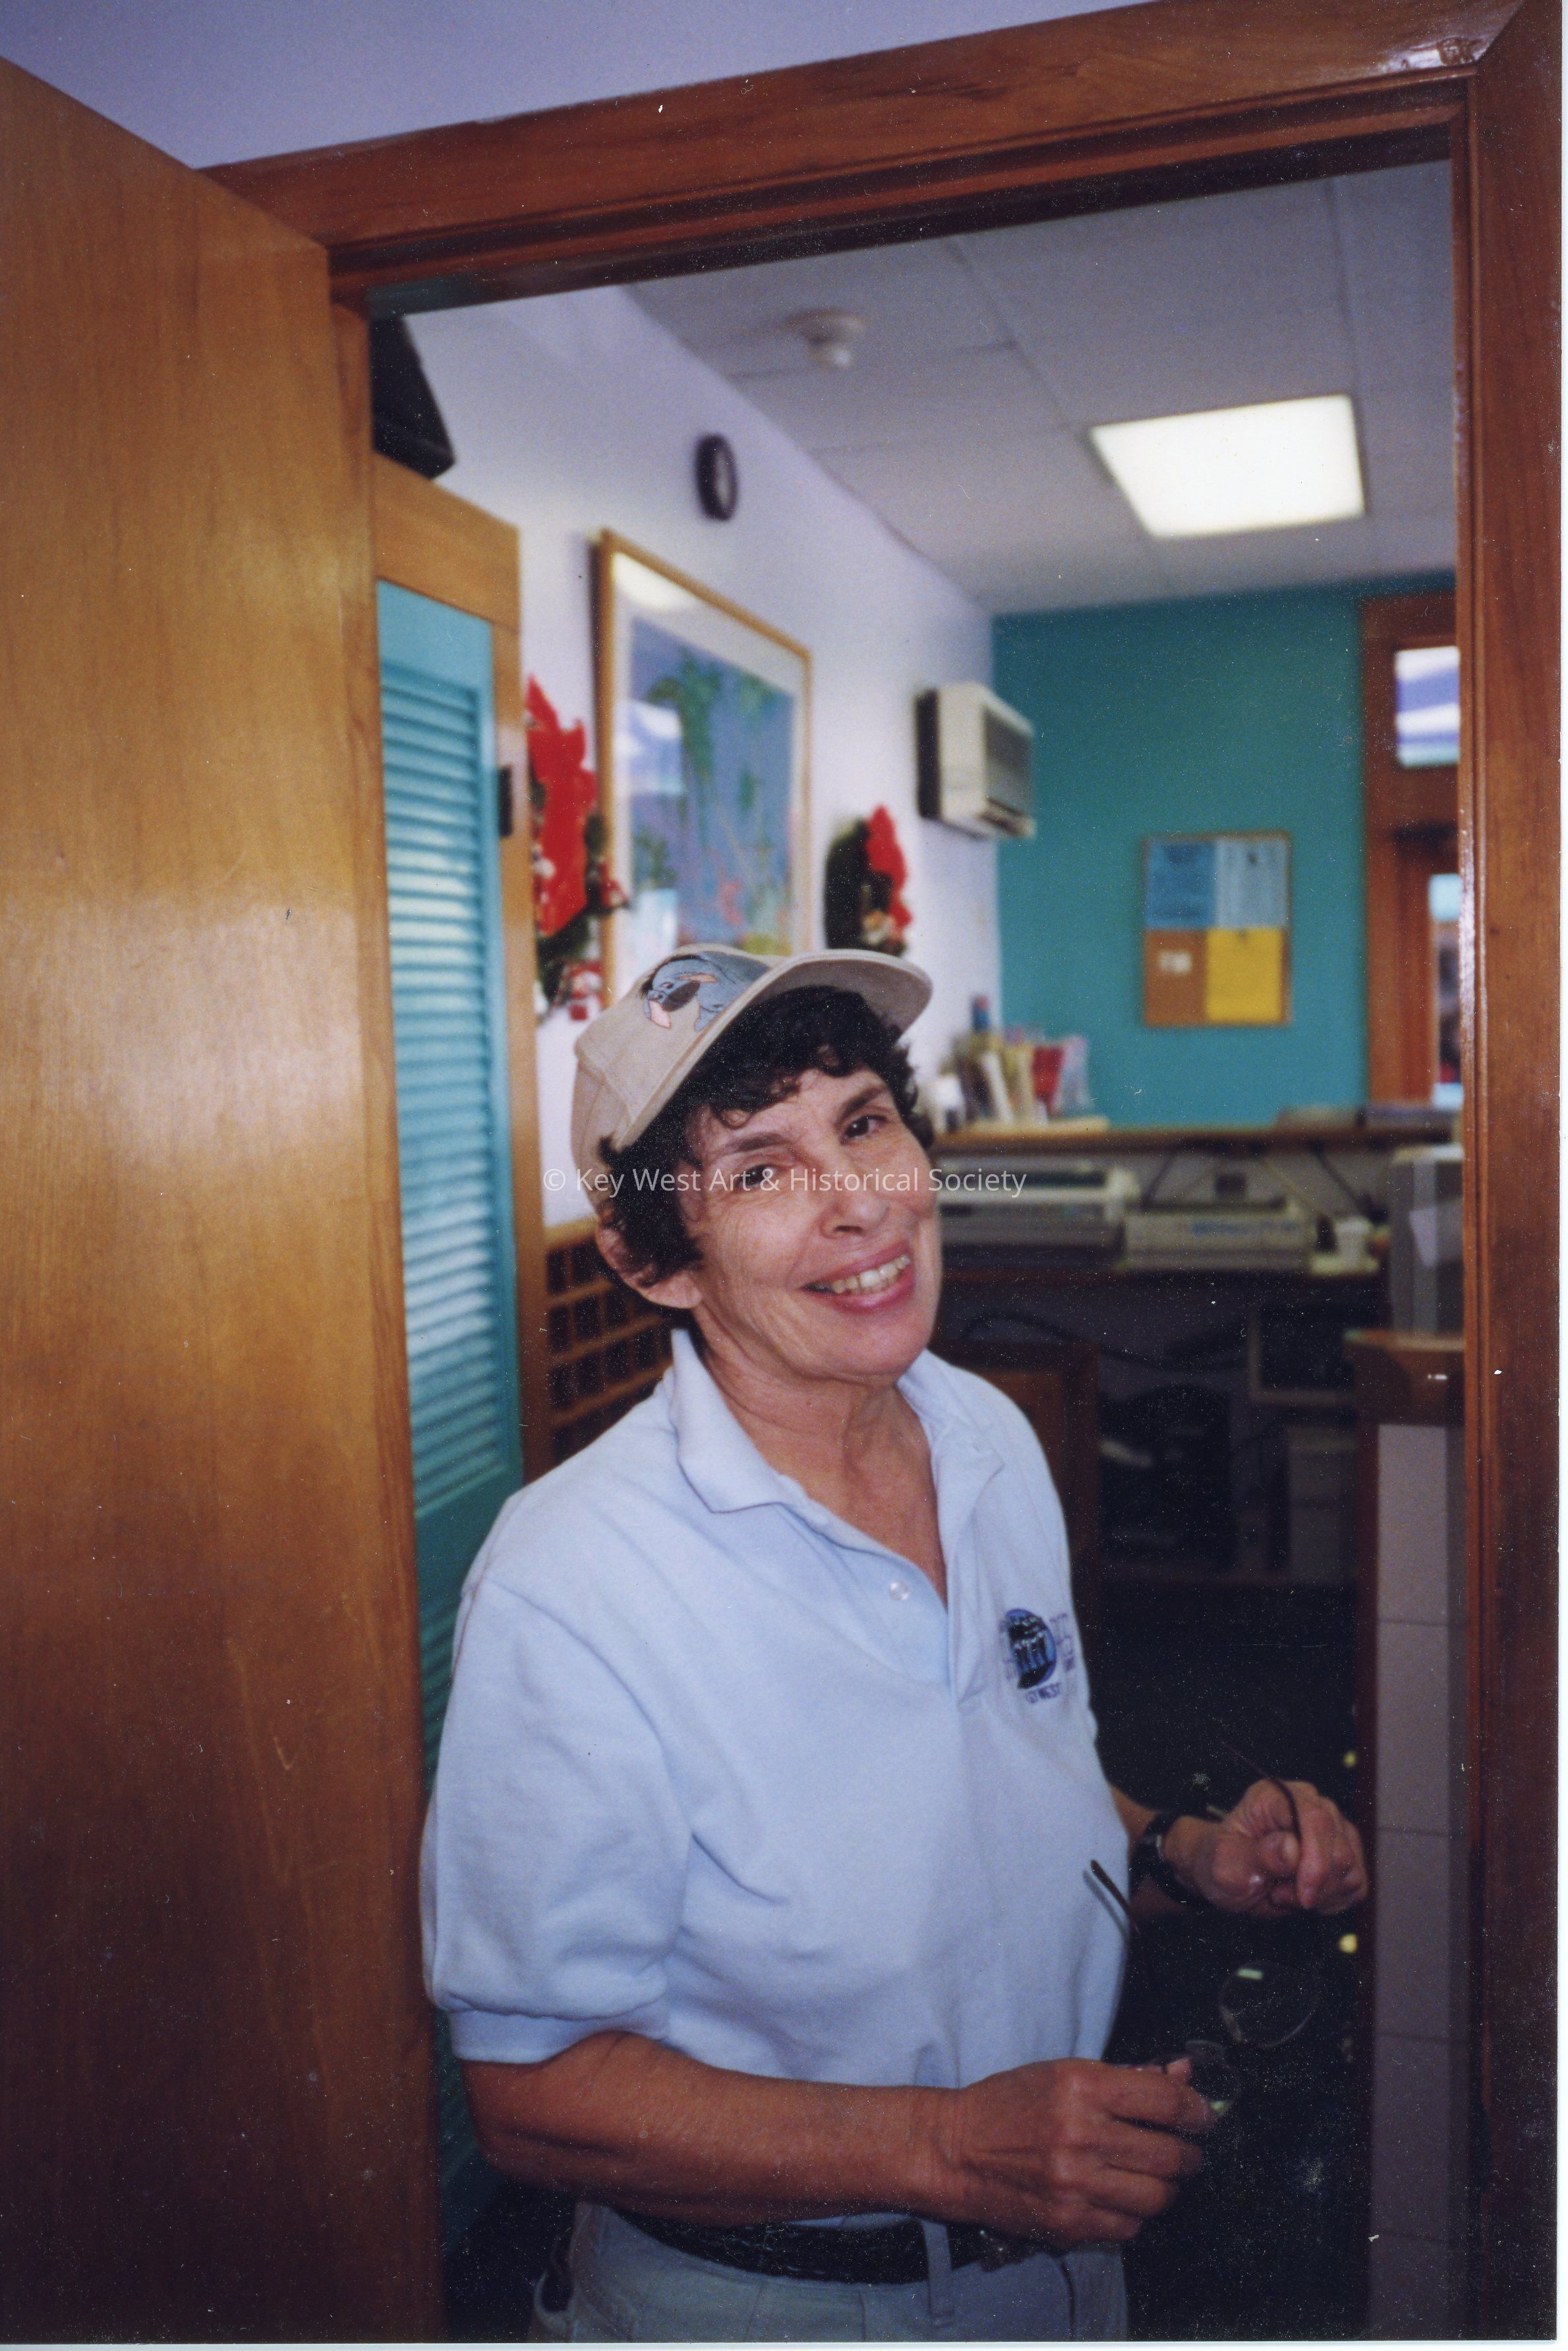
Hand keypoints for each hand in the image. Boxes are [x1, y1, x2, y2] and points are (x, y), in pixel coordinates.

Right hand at [929, 2057, 1214, 2247]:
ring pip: (1158, 2197)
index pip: (1166, 2101)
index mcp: (1080, 2086)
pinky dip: (1135, 2212)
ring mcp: (1075, 2185)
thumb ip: (1127, 2077)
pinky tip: (1120, 2194)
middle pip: (1171, 2155)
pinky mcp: (1069, 2224)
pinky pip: (1130, 2226)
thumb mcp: (1063, 2073)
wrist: (956, 2151)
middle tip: (1185, 2149)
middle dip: (1190, 2153)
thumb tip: (1183, 2074)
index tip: (1204, 2115)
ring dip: (1166, 2186)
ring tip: (1155, 2174)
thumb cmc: (1009, 2104)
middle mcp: (1081, 2136)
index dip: (1197, 2109)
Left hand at [1168, 1782, 1366, 1915]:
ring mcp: (1331, 1827)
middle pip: (1339, 1848)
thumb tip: (1291, 1846)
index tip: (1303, 1897)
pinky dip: (1332, 1900)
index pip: (1315, 1819)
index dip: (1316, 1863)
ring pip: (1350, 1869)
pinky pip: (1356, 1884)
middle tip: (1278, 1894)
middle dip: (1314, 1886)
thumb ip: (1257, 1855)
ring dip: (1320, 1895)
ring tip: (1285, 1892)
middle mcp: (1309, 1804)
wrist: (1230, 1877)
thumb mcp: (1226, 1865)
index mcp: (1275, 1796)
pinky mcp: (1344, 1853)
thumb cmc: (1222, 1864)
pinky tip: (1304, 1896)